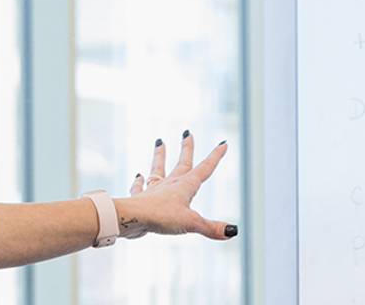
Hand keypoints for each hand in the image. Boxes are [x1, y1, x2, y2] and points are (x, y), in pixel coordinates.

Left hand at [117, 132, 235, 240]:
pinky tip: (139, 176)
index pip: (204, 169)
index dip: (215, 157)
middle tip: (187, 133)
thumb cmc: (160, 217)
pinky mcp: (140, 199)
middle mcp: (169, 184)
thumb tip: (233, 231)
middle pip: (181, 163)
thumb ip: (211, 227)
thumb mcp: (191, 223)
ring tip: (159, 142)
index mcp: (184, 186)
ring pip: (158, 169)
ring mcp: (154, 190)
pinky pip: (140, 187)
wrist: (131, 217)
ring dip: (159, 156)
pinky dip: (139, 181)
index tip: (222, 143)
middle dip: (186, 148)